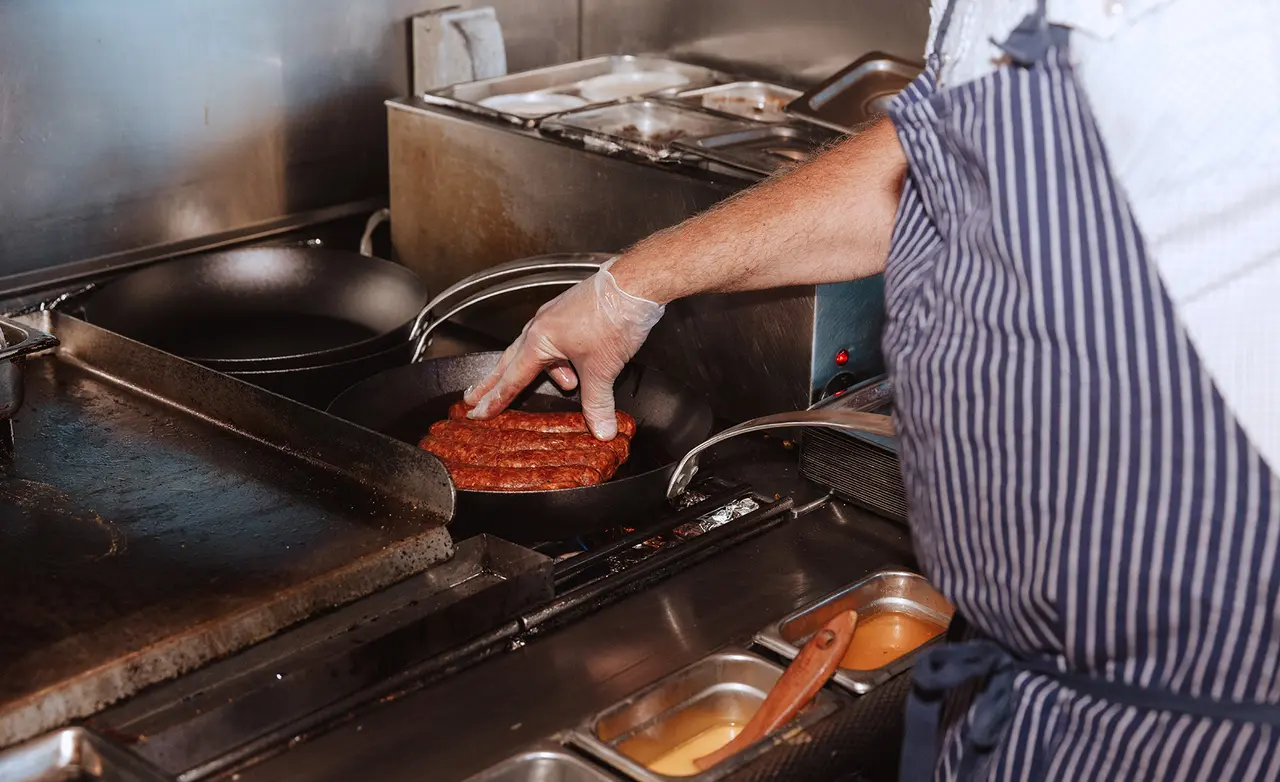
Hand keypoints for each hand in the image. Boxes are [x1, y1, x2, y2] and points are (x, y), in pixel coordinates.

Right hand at [463, 260, 664, 439]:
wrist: (634, 284)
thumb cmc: (614, 317)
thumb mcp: (603, 368)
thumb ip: (598, 402)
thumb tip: (600, 429)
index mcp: (539, 339)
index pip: (512, 378)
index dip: (494, 399)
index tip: (477, 412)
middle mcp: (541, 326)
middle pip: (510, 360)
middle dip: (492, 382)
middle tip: (473, 396)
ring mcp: (555, 317)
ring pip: (535, 351)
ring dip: (539, 371)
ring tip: (564, 385)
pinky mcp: (570, 313)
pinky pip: (554, 342)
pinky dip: (560, 359)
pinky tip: (578, 369)